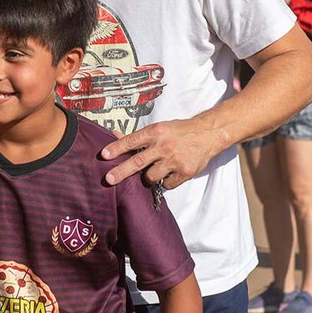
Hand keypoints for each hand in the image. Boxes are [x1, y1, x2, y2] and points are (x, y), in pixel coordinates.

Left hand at [100, 117, 224, 189]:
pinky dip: (165, 181)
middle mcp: (164, 146)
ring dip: (148, 177)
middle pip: (138, 162)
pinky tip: (170, 172)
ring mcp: (174, 160)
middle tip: (108, 179)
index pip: (132, 141)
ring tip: (155, 169)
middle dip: (121, 172)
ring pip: (150, 177)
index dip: (117, 148)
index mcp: (155, 132)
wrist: (207, 134)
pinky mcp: (184, 172)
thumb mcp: (158, 128)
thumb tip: (114, 135)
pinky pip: (166, 184)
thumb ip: (138, 136)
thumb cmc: (179, 131)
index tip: (104, 155)